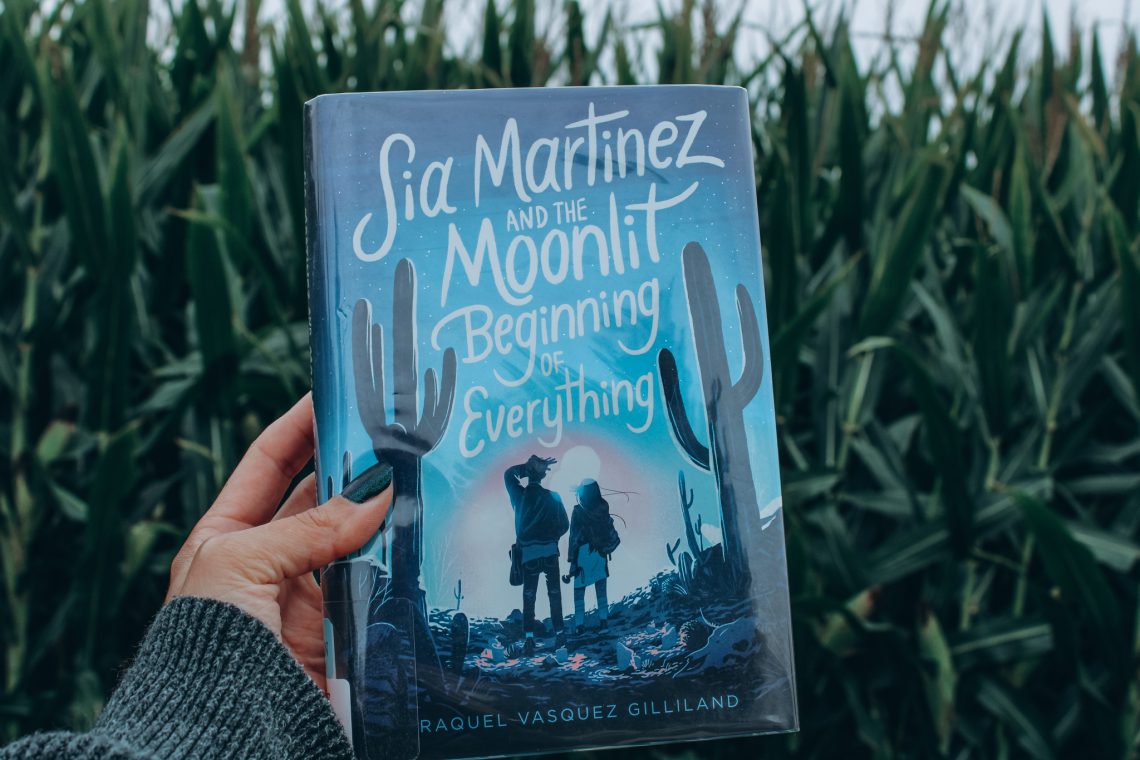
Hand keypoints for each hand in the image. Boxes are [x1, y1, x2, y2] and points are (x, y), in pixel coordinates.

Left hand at [166, 394, 391, 690]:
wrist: (222, 732)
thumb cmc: (205, 641)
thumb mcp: (241, 562)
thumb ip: (312, 527)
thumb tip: (378, 491)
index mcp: (228, 535)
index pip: (268, 462)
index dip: (299, 425)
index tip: (336, 392)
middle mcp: (269, 560)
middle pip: (320, 496)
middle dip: (354, 467)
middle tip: (397, 438)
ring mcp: (307, 595)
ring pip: (355, 537)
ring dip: (382, 512)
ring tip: (419, 478)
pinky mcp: (340, 631)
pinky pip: (375, 583)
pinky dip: (396, 561)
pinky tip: (420, 536)